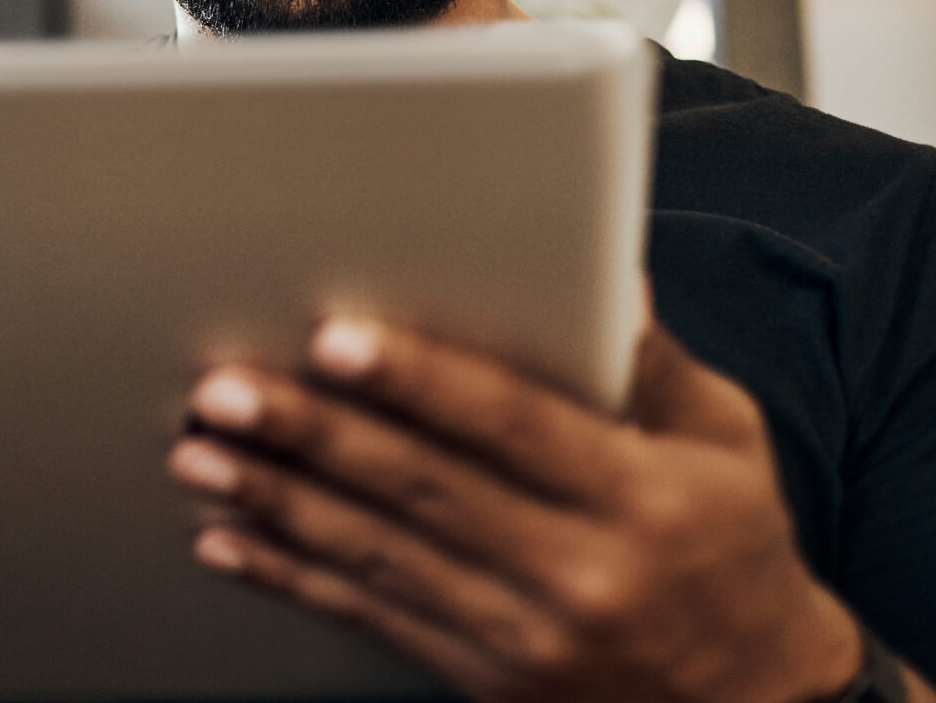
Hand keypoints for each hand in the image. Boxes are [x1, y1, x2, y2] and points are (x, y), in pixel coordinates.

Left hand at [166, 317, 865, 702]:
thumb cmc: (736, 555)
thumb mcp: (729, 447)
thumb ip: (653, 363)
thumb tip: (606, 272)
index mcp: (642, 497)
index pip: (510, 423)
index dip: (417, 379)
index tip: (335, 338)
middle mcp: (581, 572)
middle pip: (423, 488)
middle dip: (313, 434)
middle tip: (227, 389)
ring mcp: (528, 636)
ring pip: (379, 556)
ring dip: (277, 502)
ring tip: (200, 453)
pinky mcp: (488, 681)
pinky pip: (374, 620)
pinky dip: (293, 578)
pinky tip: (231, 541)